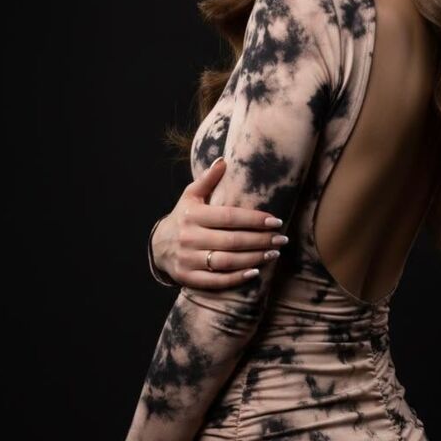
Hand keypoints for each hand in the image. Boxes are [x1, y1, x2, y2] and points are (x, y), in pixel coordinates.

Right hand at [151, 157, 288, 289]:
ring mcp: (188, 259)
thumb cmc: (184, 217)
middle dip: (260, 240)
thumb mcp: (191, 196)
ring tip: (274, 254)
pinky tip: (256, 271)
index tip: (275, 221)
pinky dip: (237, 278)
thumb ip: (208, 179)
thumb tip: (224, 160)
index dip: (254, 219)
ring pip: (227, 261)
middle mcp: (189, 237)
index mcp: (193, 215)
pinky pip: (217, 280)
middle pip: (232, 240)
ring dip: (254, 258)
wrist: (158, 246)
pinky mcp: (189, 278)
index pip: (229, 217)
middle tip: (281, 239)